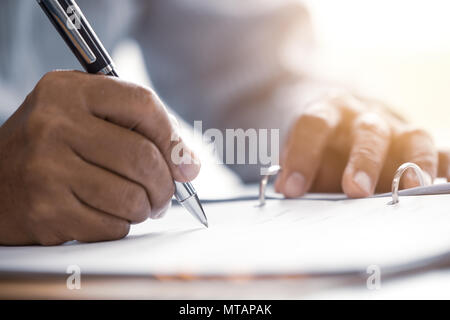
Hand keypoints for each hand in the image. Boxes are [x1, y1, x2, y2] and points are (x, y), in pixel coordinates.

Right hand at [0, 71, 199, 245]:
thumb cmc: (50, 147)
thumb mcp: (82, 115)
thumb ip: (137, 128)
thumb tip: (189, 165)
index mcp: (68, 91)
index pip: (143, 105)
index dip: (173, 138)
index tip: (185, 163)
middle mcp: (54, 125)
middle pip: (143, 157)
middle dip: (166, 184)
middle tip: (165, 194)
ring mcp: (47, 169)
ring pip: (132, 198)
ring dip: (146, 208)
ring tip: (138, 205)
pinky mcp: (46, 211)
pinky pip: (112, 226)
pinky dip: (121, 225)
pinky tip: (107, 214)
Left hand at [275, 93, 449, 197]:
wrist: (341, 112)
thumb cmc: (320, 140)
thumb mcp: (303, 148)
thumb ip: (299, 170)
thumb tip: (290, 191)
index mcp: (327, 111)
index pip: (313, 126)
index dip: (302, 156)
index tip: (291, 189)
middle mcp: (364, 115)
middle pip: (368, 132)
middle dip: (363, 161)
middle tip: (354, 190)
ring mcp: (396, 125)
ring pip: (413, 138)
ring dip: (414, 165)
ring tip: (414, 190)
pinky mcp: (418, 140)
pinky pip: (441, 151)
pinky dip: (446, 167)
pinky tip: (444, 186)